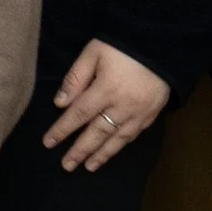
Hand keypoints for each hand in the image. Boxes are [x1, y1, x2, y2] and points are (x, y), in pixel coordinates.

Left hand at [44, 39, 169, 170]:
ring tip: (88, 167)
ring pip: (117, 139)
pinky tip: (113, 150)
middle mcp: (123, 106)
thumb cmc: (122, 45)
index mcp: (105, 90)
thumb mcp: (93, 53)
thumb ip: (76, 78)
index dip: (62, 130)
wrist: (163, 44)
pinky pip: (134, 134)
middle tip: (66, 166)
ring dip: (102, 154)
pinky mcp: (153, 113)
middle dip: (80, 150)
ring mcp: (140, 112)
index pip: (78, 115)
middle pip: (97, 133)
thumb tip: (60, 103)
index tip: (48, 143)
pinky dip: (121, 144)